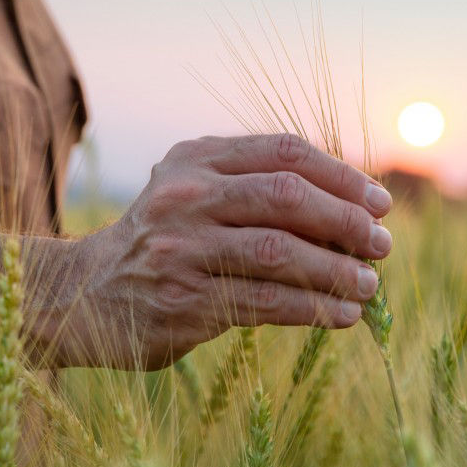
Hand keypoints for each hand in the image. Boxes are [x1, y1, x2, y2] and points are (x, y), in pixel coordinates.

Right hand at [57, 134, 393, 368]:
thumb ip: (253, 186)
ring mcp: (181, 249)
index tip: (380, 202)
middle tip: (382, 244)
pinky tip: (342, 315)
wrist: (85, 295)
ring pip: (281, 252)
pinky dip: (313, 308)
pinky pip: (266, 302)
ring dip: (337, 270)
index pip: (283, 152)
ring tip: (368, 285)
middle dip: (345, 221)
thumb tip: (352, 207)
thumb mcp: (193, 193)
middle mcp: (185, 197)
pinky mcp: (184, 301)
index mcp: (195, 159)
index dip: (341, 175)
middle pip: (286, 196)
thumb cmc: (162, 243)